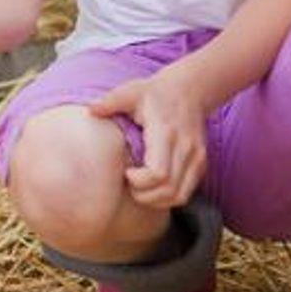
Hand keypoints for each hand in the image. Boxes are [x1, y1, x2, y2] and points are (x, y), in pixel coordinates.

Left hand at [90, 72, 207, 209]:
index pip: (158, 173)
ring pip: (179, 196)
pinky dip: (168, 198)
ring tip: (139, 189)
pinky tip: (153, 188)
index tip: (126, 173)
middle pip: (168, 190)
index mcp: (166, 132)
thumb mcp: (130, 91)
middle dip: (144, 196)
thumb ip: (110, 101)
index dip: (140, 182)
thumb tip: (90, 111)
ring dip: (157, 201)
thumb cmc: (154, 93)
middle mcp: (185, 148)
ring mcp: (196, 157)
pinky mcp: (200, 164)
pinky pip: (186, 192)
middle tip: (129, 185)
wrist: (190, 90)